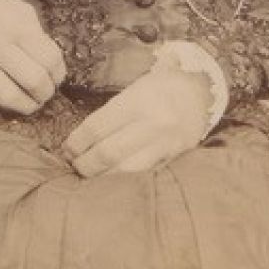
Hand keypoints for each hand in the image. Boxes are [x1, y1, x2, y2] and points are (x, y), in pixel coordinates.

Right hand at [0, 0, 65, 114]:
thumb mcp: (18, 7)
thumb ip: (35, 33)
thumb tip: (49, 60)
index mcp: (17, 27)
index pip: (50, 60)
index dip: (60, 73)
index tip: (58, 76)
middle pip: (35, 82)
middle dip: (47, 92)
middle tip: (47, 91)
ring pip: (11, 99)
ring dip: (28, 105)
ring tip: (32, 101)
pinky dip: (2, 103)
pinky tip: (7, 95)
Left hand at [62, 65, 211, 176]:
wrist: (202, 91)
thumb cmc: (161, 86)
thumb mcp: (135, 88)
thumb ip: (112, 112)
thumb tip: (82, 138)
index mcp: (137, 101)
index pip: (97, 127)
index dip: (77, 142)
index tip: (67, 149)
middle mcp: (151, 123)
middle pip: (107, 152)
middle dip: (85, 164)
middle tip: (73, 165)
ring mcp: (164, 144)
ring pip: (125, 170)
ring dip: (102, 177)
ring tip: (89, 177)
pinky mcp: (174, 159)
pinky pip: (144, 175)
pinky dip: (124, 181)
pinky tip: (112, 182)